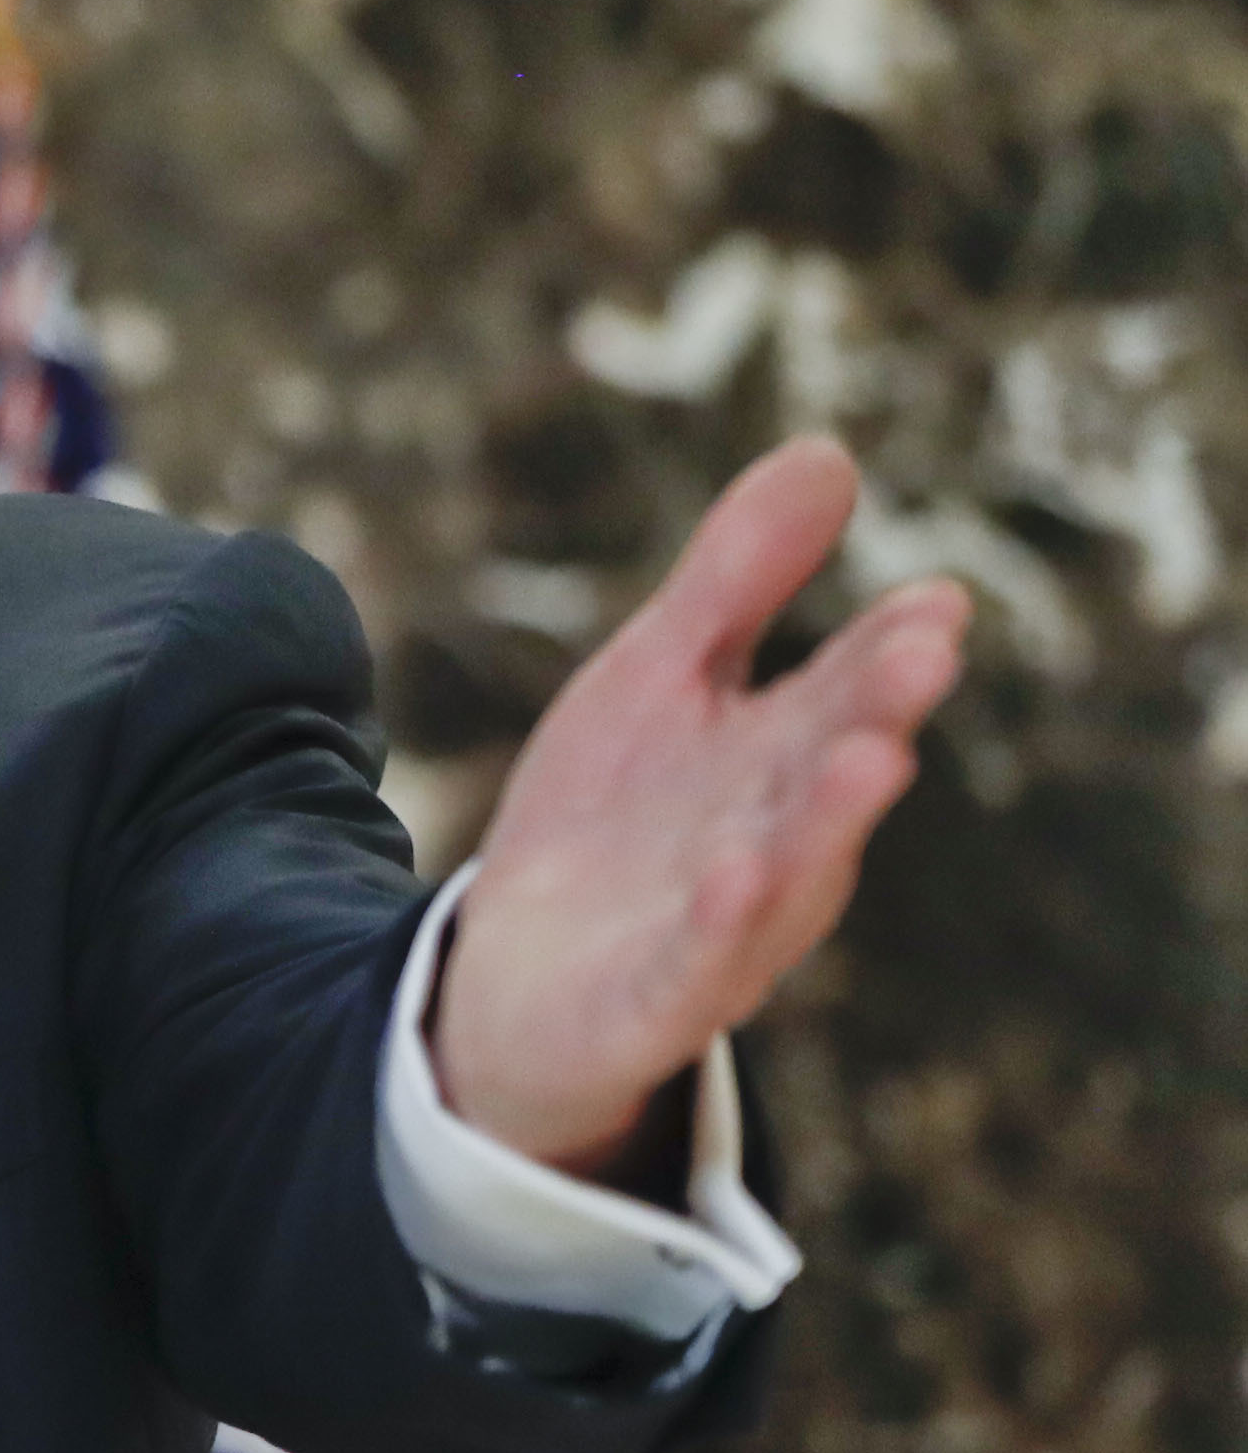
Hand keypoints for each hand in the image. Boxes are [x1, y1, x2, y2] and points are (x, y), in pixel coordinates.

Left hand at [435, 434, 967, 1178]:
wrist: (516, 986)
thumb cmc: (613, 821)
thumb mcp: (657, 677)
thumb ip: (736, 580)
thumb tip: (829, 452)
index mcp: (780, 760)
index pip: (843, 692)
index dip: (888, 648)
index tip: (937, 597)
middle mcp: (773, 842)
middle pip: (828, 770)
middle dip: (876, 712)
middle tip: (925, 649)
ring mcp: (721, 928)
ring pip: (787, 871)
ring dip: (829, 817)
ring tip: (875, 755)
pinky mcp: (653, 1001)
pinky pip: (695, 965)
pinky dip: (718, 923)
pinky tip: (733, 871)